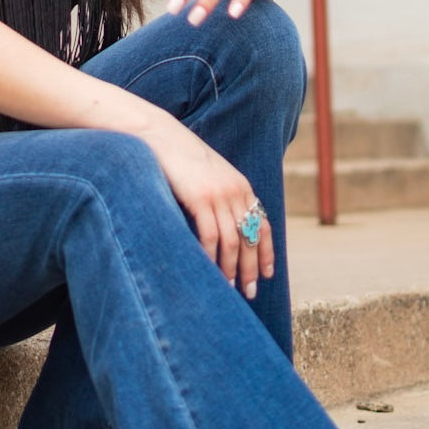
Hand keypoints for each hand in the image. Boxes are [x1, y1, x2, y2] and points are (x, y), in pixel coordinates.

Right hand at [141, 116, 273, 297]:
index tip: (267, 274)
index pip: (263, 225)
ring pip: (233, 240)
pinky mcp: (200, 198)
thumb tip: (222, 228)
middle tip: (249, 292)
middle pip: (250, 238)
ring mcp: (219, 195)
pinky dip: (210, 256)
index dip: (266, 252)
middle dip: (252, 268)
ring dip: (231, 268)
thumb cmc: (180, 159)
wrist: (161, 136)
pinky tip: (208, 271)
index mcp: (242, 187)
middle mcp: (236, 192)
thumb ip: (220, 198)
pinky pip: (210, 235)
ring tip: (229, 288)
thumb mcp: (208, 177)